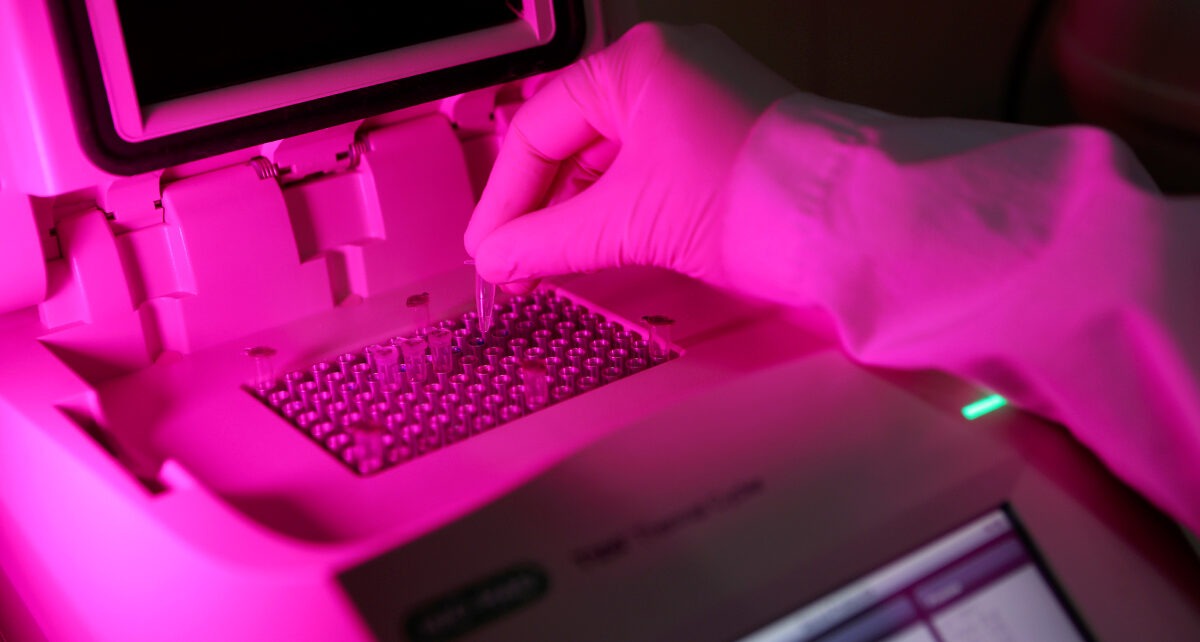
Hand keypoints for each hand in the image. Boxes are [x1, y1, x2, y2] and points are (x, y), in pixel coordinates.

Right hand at [464, 22, 794, 291]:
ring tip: (549, 264)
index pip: (538, 129)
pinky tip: (596, 244)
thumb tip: (499, 259)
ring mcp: (698, 100)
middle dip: (537, 207)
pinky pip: (645, 167)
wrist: (852, 225)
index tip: (488, 248)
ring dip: (574, 212)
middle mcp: (668, 70)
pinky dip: (616, 207)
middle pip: (571, 140)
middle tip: (513, 263)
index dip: (504, 196)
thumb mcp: (630, 222)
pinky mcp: (721, 137)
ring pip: (608, 157)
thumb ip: (547, 241)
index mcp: (637, 64)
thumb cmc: (760, 198)